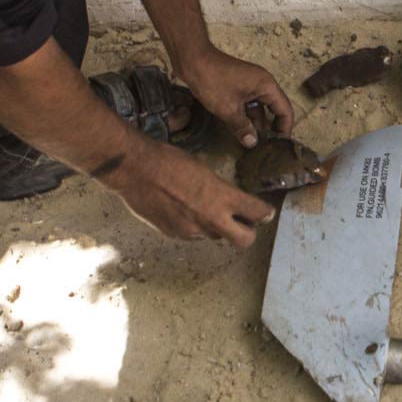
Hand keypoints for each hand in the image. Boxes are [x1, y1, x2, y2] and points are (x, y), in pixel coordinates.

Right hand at [99, 139, 274, 247]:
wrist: (136, 170)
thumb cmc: (169, 161)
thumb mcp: (204, 170)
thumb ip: (219, 190)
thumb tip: (227, 198)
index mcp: (223, 197)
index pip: (259, 213)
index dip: (265, 213)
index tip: (265, 212)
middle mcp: (211, 218)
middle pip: (245, 240)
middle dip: (247, 233)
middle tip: (243, 222)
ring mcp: (192, 230)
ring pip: (215, 237)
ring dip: (216, 228)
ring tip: (203, 209)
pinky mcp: (175, 235)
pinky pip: (193, 236)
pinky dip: (193, 227)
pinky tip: (183, 210)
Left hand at [175, 44, 295, 145]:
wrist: (192, 60)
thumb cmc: (212, 81)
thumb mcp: (228, 109)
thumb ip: (242, 127)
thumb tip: (252, 144)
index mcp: (267, 86)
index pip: (285, 110)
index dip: (285, 128)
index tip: (280, 145)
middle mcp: (262, 84)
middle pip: (274, 109)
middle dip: (270, 128)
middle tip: (266, 148)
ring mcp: (250, 84)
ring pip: (258, 108)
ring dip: (256, 124)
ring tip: (252, 144)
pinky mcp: (238, 86)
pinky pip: (247, 104)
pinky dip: (245, 117)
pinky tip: (240, 131)